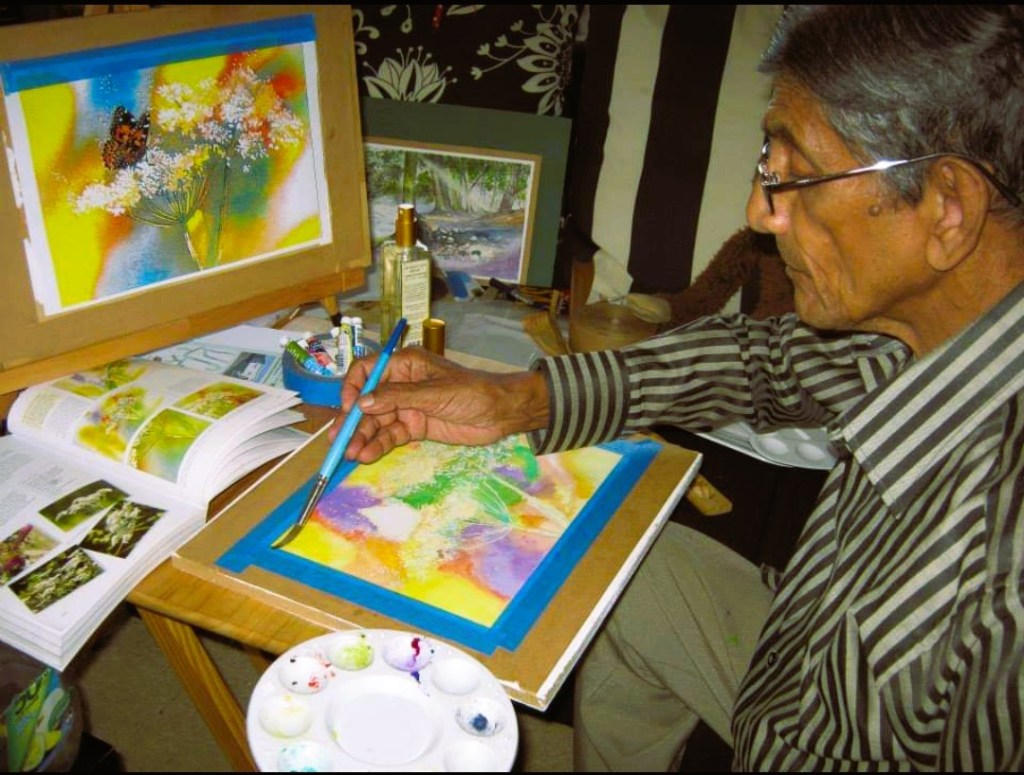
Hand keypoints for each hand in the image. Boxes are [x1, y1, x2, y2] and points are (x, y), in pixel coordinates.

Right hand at [332, 347, 548, 463]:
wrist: (502, 413)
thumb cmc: (472, 392)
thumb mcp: (434, 393)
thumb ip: (398, 397)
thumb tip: (363, 403)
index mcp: (404, 365)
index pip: (367, 371)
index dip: (354, 388)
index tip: (349, 409)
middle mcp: (401, 384)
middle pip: (368, 402)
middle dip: (353, 421)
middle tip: (339, 441)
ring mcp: (407, 407)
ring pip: (377, 422)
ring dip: (363, 437)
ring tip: (350, 454)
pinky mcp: (415, 427)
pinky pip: (391, 435)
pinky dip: (378, 445)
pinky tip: (366, 455)